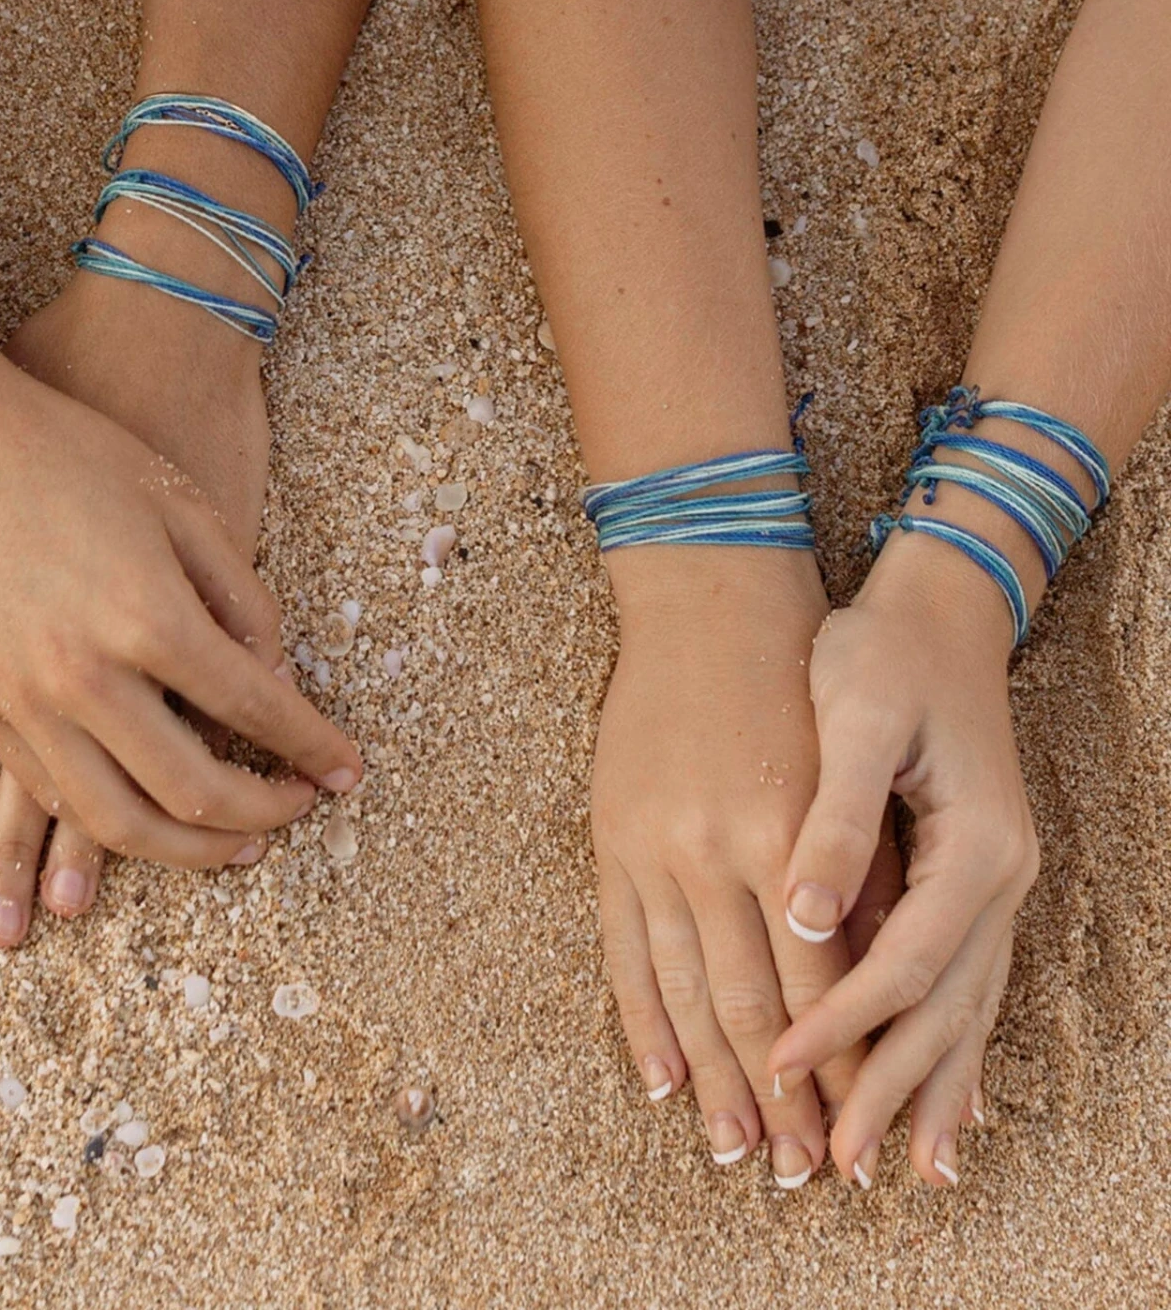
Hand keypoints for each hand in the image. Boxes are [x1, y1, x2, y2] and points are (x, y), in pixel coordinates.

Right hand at [0, 273, 292, 942]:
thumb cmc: (79, 457)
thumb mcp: (187, 511)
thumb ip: (244, 605)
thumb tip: (280, 685)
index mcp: (149, 617)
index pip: (258, 710)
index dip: (313, 747)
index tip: (347, 770)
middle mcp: (82, 675)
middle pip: (193, 790)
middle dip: (262, 815)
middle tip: (297, 811)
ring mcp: (19, 698)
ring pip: (115, 821)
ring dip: (186, 853)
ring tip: (236, 848)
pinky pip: (48, 793)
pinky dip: (103, 829)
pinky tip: (146, 829)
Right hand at [592, 547, 900, 1185]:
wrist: (705, 607)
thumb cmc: (794, 684)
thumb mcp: (842, 774)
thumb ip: (852, 877)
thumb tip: (862, 988)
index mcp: (787, 838)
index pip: (818, 984)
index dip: (832, 1065)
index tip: (851, 1130)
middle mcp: (716, 854)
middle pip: (749, 1005)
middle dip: (778, 1099)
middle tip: (799, 1174)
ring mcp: (654, 849)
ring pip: (683, 991)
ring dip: (709, 1081)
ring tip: (730, 1153)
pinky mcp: (612, 839)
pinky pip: (622, 949)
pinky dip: (640, 1021)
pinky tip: (657, 1080)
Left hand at [769, 534, 1037, 1188]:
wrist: (933, 611)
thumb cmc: (884, 656)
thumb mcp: (856, 719)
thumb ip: (837, 821)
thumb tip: (809, 919)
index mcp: (972, 847)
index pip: (901, 965)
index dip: (840, 1025)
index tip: (782, 1073)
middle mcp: (998, 879)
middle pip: (944, 1010)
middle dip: (887, 1089)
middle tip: (835, 1168)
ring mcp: (995, 884)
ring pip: (966, 1007)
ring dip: (930, 1087)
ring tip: (905, 1167)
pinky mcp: (972, 879)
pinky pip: (968, 981)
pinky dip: (953, 1043)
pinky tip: (946, 1093)